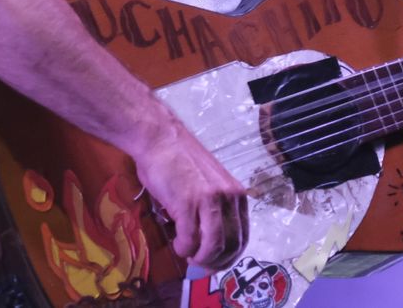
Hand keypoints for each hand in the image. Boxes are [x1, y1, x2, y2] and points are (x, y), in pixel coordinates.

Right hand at [129, 100, 248, 270]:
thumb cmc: (178, 160)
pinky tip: (177, 244)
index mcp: (236, 193)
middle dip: (216, 262)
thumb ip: (214, 208)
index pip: (243, 236)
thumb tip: (208, 239)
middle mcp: (229, 197)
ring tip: (187, 252)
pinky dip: (183, 248)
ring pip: (214, 247)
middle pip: (231, 245)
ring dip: (200, 258)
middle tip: (200, 265)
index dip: (230, 256)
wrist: (159, 138)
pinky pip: (190, 240)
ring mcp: (210, 200)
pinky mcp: (188, 203)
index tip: (216, 263)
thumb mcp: (208, 184)